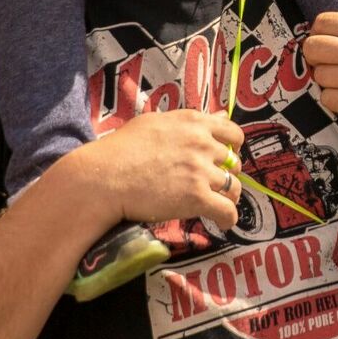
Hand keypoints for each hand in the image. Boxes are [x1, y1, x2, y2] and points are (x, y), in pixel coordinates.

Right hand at [77, 110, 244, 229]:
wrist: (103, 178)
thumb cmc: (121, 149)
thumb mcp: (155, 123)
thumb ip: (190, 121)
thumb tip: (221, 115)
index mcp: (193, 122)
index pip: (233, 132)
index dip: (232, 148)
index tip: (222, 158)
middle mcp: (202, 143)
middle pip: (233, 162)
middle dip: (226, 174)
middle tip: (211, 184)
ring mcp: (201, 171)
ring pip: (233, 188)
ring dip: (228, 197)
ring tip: (217, 205)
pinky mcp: (197, 197)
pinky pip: (227, 211)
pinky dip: (228, 219)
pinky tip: (221, 223)